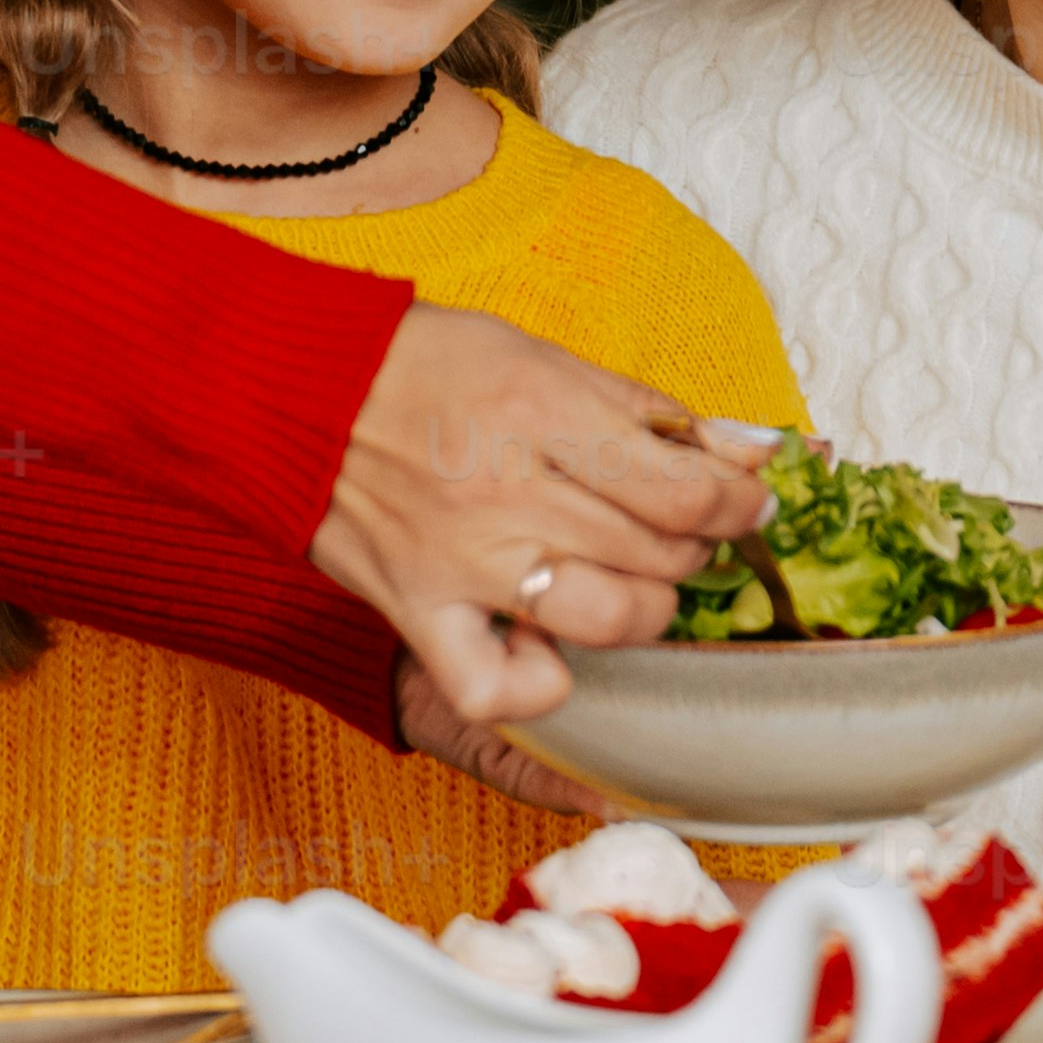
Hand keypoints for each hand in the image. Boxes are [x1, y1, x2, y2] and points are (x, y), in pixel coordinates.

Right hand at [314, 303, 773, 795]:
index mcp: (544, 413)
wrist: (291, 390)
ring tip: (632, 581)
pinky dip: (539, 682)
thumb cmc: (422, 364)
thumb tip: (751, 449)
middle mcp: (510, 493)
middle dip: (693, 545)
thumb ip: (646, 409)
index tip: (743, 503)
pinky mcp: (419, 609)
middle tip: (678, 530)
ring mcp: (464, 560)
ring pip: (609, 619)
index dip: (736, 505)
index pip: (684, 488)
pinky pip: (496, 685)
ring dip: (645, 607)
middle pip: (657, 552)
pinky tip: (551, 650)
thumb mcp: (543, 356)